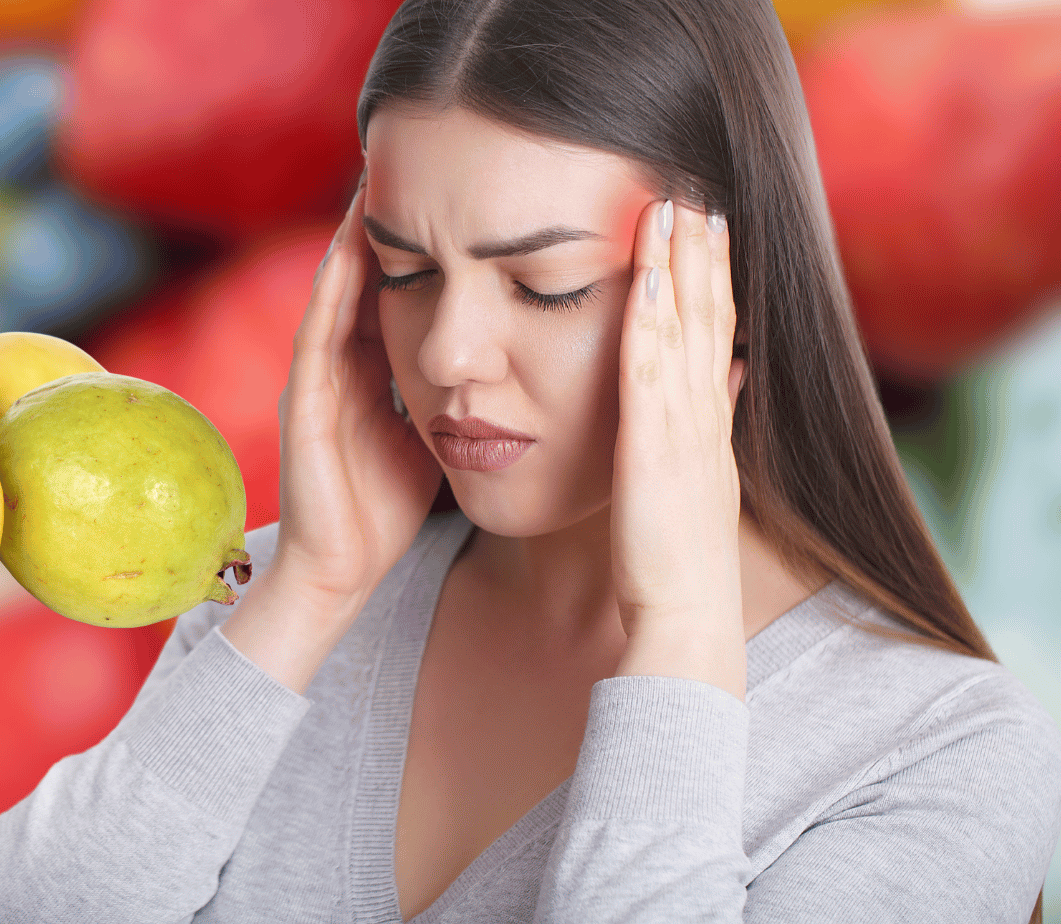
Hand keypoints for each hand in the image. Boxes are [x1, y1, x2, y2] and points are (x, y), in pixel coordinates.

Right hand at [271, 175, 441, 608]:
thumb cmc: (385, 509)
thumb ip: (447, 390)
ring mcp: (316, 381)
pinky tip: (352, 247)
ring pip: (338, 292)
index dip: (419, 242)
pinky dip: (335, 288)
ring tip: (376, 180)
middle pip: (366, 277)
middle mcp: (340, 366)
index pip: (397, 288)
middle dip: (386, 222)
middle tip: (408, 159)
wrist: (340, 574)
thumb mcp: (429, 434)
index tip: (450, 190)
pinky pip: (319, 333)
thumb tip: (499, 358)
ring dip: (354, 237)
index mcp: (372, 371)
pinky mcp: (302, 405)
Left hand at [609, 199, 747, 699]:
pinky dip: (653, 323)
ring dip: (681, 268)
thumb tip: (733, 371)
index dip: (712, 275)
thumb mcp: (702, 478)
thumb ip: (713, 421)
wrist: (687, 616)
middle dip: (702, 252)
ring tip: (674, 208)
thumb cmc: (680, 557)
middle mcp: (703, 414)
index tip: (707, 223)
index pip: (715, 332)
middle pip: (708, 317)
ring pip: (686, 332)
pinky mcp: (655, 449)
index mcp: (708, 420)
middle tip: (696, 189)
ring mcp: (684, 429)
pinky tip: (649, 279)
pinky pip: (652, 375)